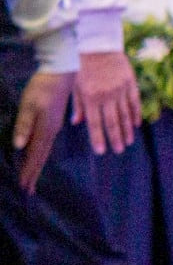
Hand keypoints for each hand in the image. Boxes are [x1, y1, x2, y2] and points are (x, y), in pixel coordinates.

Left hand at [13, 70, 74, 191]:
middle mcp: (51, 132)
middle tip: (26, 191)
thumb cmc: (42, 87)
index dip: (27, 171)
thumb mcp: (29, 105)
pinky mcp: (53, 122)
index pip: (34, 155)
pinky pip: (45, 144)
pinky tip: (38, 156)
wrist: (61, 73)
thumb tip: (19, 146)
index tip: (22, 187)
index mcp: (45, 129)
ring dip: (36, 166)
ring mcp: (53, 127)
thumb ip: (24, 125)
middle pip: (40, 157)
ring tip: (31, 179)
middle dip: (32, 174)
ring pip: (43, 152)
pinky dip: (40, 155)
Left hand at [71, 50, 140, 154]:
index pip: (95, 123)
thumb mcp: (76, 86)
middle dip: (115, 138)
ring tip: (129, 142)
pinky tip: (136, 124)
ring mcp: (120, 90)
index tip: (102, 151)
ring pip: (125, 115)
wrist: (99, 47)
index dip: (98, 138)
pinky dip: (135, 114)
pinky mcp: (130, 83)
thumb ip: (77, 105)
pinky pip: (134, 102)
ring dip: (127, 130)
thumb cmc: (84, 68)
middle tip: (119, 150)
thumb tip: (76, 122)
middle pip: (112, 122)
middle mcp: (106, 96)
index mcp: (90, 98)